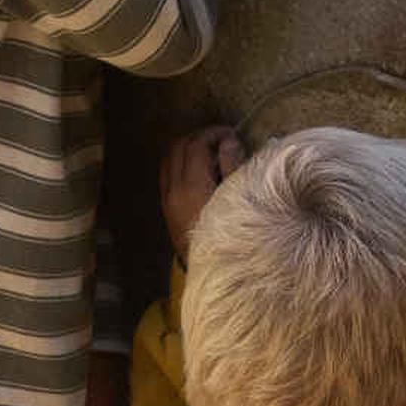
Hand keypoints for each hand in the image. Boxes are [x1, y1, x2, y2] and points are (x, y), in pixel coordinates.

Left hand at [161, 124, 245, 260]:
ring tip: (210, 151)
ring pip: (169, 159)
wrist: (213, 272)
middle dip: (199, 136)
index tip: (231, 134)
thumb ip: (234, 167)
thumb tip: (229, 141)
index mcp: (192, 185)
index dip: (214, 133)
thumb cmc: (232, 235)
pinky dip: (180, 163)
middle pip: (179, 147)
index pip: (196, 145)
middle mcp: (174, 189)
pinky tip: (198, 169)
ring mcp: (167, 199)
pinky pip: (167, 174)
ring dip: (187, 148)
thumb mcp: (239, 199)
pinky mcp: (166, 208)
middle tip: (221, 138)